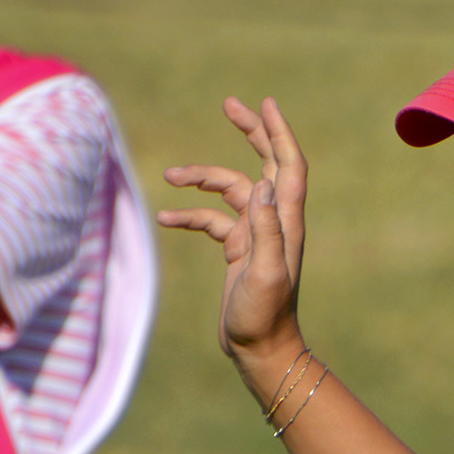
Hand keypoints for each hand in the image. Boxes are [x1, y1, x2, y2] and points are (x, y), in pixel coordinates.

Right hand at [158, 97, 308, 376]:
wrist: (259, 349)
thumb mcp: (265, 271)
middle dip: (250, 132)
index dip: (279, 133)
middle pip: (265, 164)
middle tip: (229, 103)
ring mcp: (255, 234)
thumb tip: (265, 183)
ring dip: (202, 180)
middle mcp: (274, 222)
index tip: (264, 103)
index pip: (288, 166)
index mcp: (286, 222)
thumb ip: (266, 229)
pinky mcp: (238, 249)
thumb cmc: (264, 316)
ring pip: (230, 191)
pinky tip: (166, 218)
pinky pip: (212, 220)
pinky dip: (191, 215)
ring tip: (171, 176)